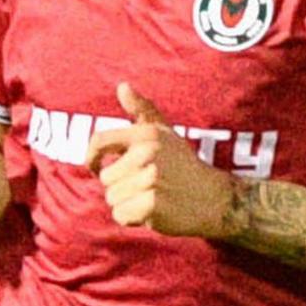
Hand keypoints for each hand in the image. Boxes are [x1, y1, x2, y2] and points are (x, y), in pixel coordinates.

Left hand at [86, 82, 236, 237]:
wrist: (214, 199)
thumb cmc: (183, 165)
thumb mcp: (164, 133)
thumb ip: (142, 110)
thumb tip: (123, 85)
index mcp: (146, 134)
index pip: (99, 141)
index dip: (91, 158)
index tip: (97, 168)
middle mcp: (147, 153)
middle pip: (106, 178)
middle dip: (120, 187)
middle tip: (146, 187)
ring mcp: (150, 178)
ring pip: (112, 199)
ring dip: (127, 204)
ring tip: (152, 198)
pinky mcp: (152, 204)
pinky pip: (121, 215)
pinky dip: (133, 219)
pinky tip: (153, 212)